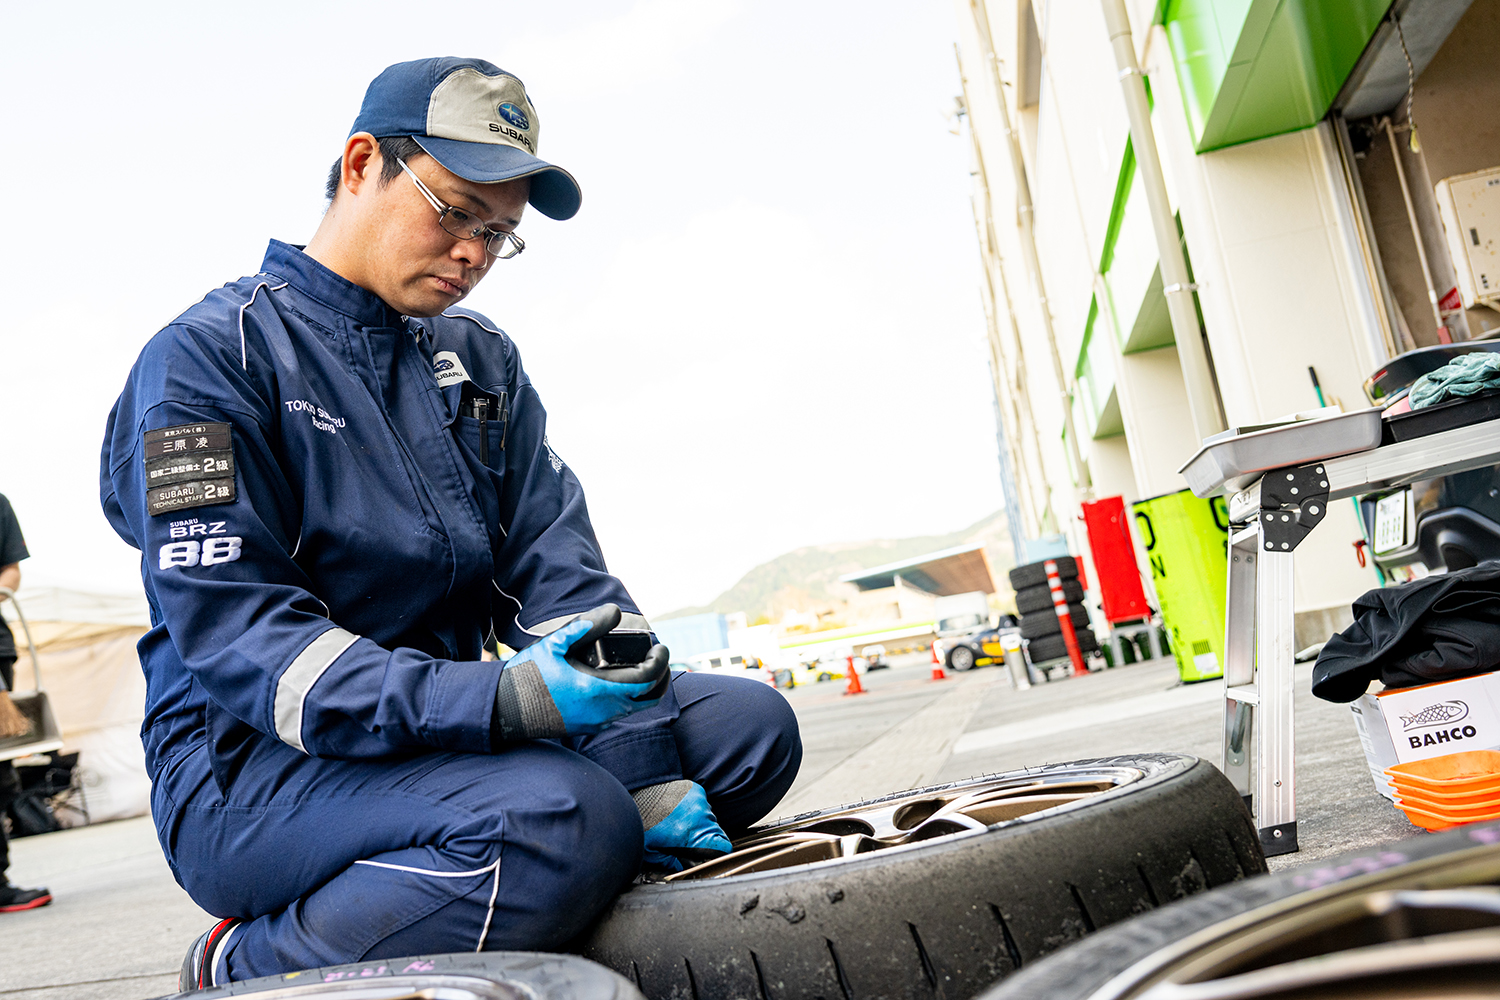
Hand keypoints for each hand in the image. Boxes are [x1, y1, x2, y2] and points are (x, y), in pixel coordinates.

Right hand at [494, 604, 668, 738]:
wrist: (502, 709)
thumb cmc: (525, 675)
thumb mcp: (553, 644)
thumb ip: (585, 626)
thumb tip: (614, 611)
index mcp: (595, 690)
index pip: (646, 681)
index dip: (660, 663)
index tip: (660, 648)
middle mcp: (600, 711)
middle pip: (648, 699)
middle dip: (660, 678)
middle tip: (658, 658)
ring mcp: (594, 722)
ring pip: (634, 709)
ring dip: (644, 689)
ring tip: (641, 665)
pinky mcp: (586, 727)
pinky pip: (617, 714)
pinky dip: (627, 698)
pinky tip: (618, 680)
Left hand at [634, 780, 731, 870]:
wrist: (637, 794)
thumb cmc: (643, 824)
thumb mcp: (652, 852)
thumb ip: (671, 863)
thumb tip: (683, 870)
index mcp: (691, 835)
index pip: (723, 846)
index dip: (718, 852)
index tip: (708, 853)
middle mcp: (699, 817)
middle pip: (715, 832)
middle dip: (703, 837)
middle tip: (684, 837)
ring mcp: (700, 801)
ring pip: (709, 818)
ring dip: (699, 822)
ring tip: (679, 822)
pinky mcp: (697, 790)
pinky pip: (703, 804)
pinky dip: (694, 808)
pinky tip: (679, 810)